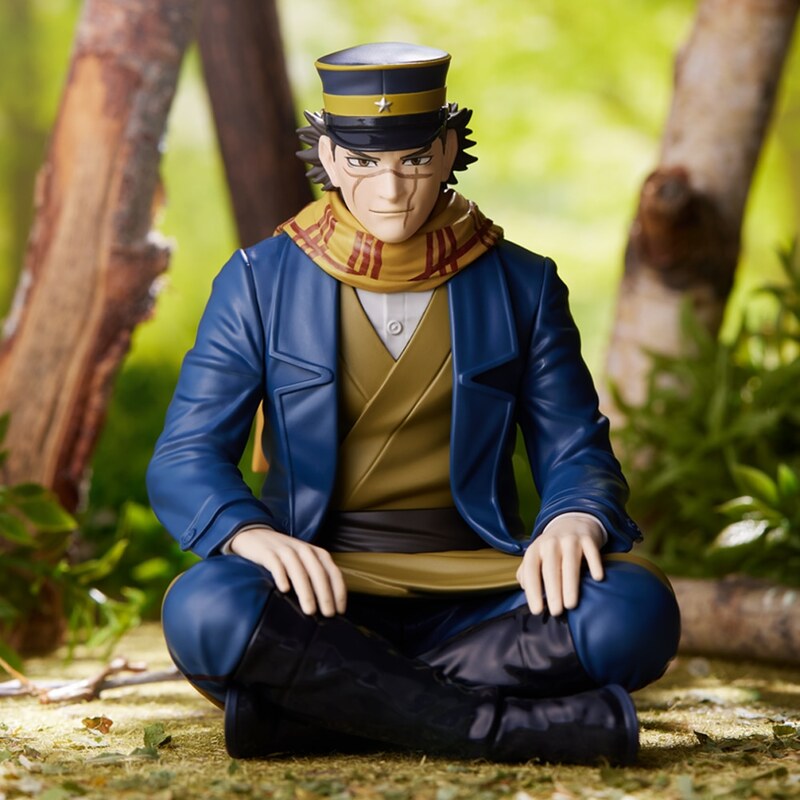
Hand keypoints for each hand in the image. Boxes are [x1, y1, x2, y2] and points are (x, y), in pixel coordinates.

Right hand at [229, 527, 346, 616]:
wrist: (255, 535)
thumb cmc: (283, 555)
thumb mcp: (303, 561)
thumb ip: (314, 576)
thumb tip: (327, 605)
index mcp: (316, 553)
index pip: (333, 572)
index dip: (339, 591)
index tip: (340, 610)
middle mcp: (303, 550)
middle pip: (318, 572)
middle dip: (325, 595)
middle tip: (328, 614)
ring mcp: (285, 550)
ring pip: (299, 571)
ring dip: (306, 591)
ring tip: (310, 610)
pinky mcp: (268, 553)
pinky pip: (276, 565)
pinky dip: (281, 576)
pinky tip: (284, 590)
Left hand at [516, 513, 604, 616]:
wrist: (572, 521)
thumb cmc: (552, 547)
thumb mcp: (536, 555)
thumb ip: (527, 572)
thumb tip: (525, 589)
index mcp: (535, 549)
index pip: (531, 570)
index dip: (533, 590)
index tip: (537, 610)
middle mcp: (551, 543)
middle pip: (551, 569)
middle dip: (553, 591)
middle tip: (556, 612)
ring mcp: (570, 539)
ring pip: (570, 563)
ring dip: (570, 585)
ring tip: (571, 605)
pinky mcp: (588, 539)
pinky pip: (592, 552)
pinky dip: (595, 564)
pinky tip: (597, 578)